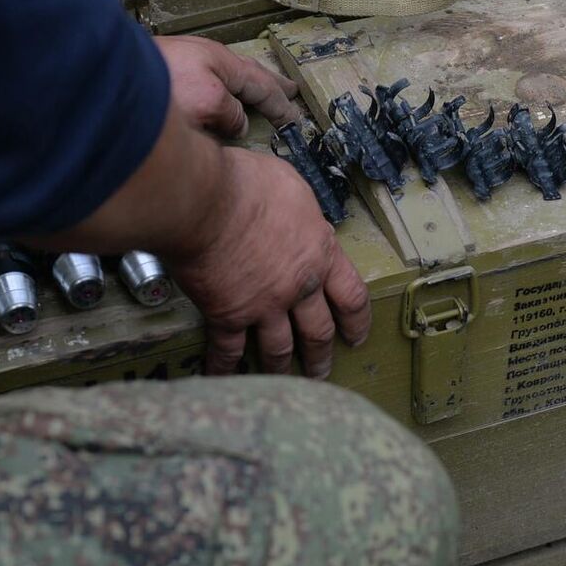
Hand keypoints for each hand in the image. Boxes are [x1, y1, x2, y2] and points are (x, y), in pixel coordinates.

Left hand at [156, 36, 301, 138]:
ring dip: (245, 87)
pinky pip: (205, 83)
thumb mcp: (204, 99)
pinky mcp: (162, 77)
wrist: (98, 78)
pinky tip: (213, 101)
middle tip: (290, 92)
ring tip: (258, 95)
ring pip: (224, 77)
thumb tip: (235, 120)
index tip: (294, 117)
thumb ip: (227, 110)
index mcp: (218, 63)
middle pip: (245, 73)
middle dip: (269, 85)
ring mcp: (183, 65)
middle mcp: (203, 60)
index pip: (259, 85)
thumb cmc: (150, 90)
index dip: (279, 104)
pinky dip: (221, 90)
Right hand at [164, 148, 369, 377]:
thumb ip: (297, 207)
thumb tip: (292, 208)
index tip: (357, 335)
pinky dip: (226, 366)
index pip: (350, 294)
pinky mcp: (228, 315)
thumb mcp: (290, 184)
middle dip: (321, 353)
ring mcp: (265, 305)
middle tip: (322, 370)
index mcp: (320, 252)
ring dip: (282, 367)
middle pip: (318, 330)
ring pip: (280, 347)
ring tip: (283, 381)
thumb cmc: (247, 183)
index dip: (357, 319)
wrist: (207, 201)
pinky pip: (229, 349)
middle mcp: (299, 286)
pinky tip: (224, 377)